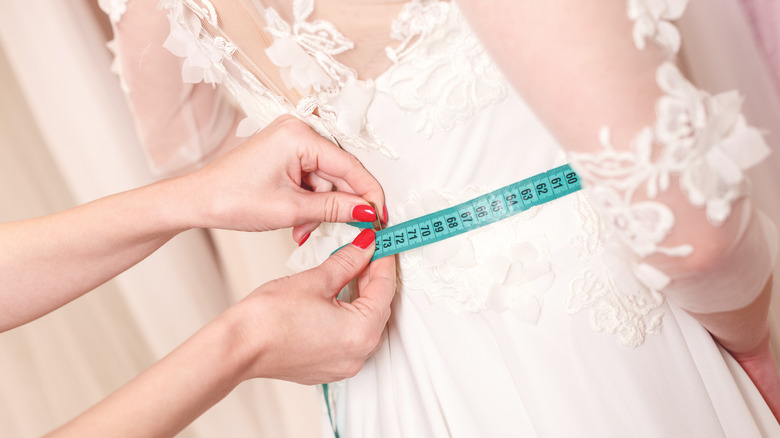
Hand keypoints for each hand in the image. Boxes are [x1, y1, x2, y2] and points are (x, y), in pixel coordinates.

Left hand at [176, 115, 385, 240]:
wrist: (198, 200)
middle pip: (339, 173)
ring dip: (318, 208)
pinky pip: (312, 177)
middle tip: (329, 229)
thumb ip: (334, 209)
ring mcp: (292, 140)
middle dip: (334, 206)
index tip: (380, 216)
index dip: (369, 194)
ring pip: (326, 180)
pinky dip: (308, 201)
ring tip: (299, 227)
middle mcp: (299, 130)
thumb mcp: (290, 209)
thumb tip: (367, 212)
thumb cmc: (231, 198)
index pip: (350, 166)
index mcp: (300, 136)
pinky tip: (296, 217)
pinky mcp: (287, 151)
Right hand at [228, 228, 395, 384]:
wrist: (238, 347)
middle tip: (366, 250)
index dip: (383, 259)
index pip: (385, 288)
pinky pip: (350, 337)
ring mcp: (344, 364)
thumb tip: (364, 247)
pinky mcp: (330, 366)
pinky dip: (350, 315)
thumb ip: (347, 261)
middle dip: (373, 276)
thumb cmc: (268, 320)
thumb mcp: (316, 280)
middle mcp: (358, 354)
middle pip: (379, 307)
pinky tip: (338, 295)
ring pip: (366, 322)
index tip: (381, 242)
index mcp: (361, 332)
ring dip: (363, 295)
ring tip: (352, 268)